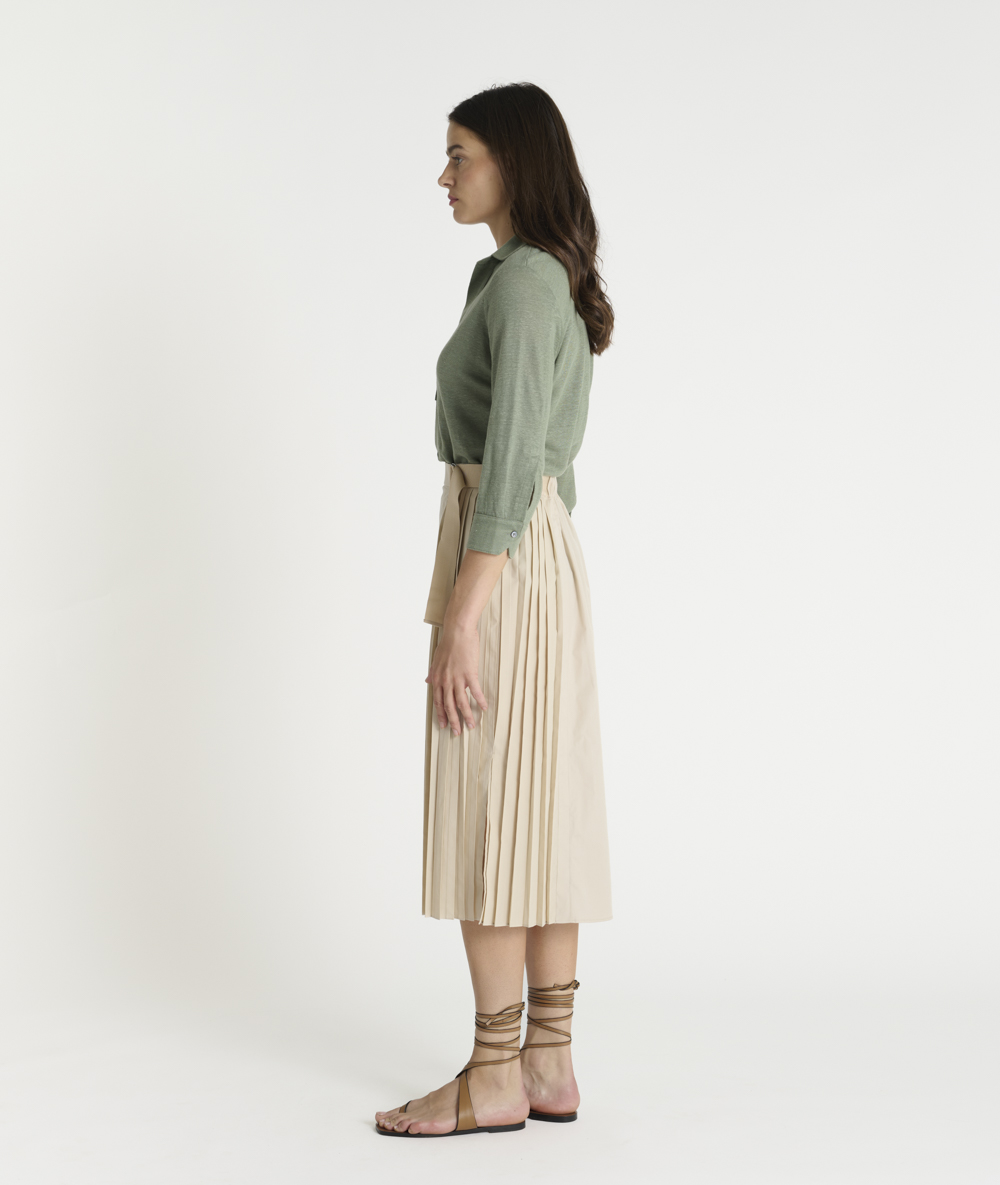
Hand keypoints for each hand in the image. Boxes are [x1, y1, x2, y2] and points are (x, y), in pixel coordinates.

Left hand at [426, 621, 488, 735]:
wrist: (457, 631)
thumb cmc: (448, 644)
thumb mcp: (435, 659)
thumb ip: (432, 672)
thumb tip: (427, 680)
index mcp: (437, 678)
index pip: (438, 701)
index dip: (441, 715)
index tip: (444, 725)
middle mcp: (445, 681)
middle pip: (449, 706)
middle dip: (453, 721)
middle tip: (458, 732)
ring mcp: (457, 678)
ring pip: (461, 702)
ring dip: (467, 716)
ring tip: (472, 726)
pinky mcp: (469, 674)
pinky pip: (475, 691)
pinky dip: (480, 701)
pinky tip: (484, 708)